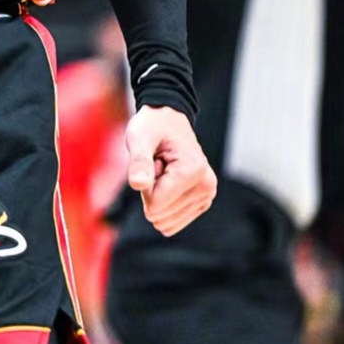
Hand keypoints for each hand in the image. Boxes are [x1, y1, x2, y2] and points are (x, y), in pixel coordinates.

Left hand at [124, 105, 216, 235]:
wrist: (168, 120)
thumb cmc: (152, 126)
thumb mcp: (139, 136)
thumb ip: (139, 161)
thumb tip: (137, 184)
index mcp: (194, 170)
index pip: (155, 203)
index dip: (144, 183)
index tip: (153, 159)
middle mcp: (206, 186)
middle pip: (160, 214)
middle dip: (150, 191)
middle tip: (157, 164)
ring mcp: (206, 196)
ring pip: (165, 221)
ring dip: (157, 196)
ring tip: (163, 170)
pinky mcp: (202, 202)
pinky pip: (173, 222)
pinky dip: (164, 203)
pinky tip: (168, 180)